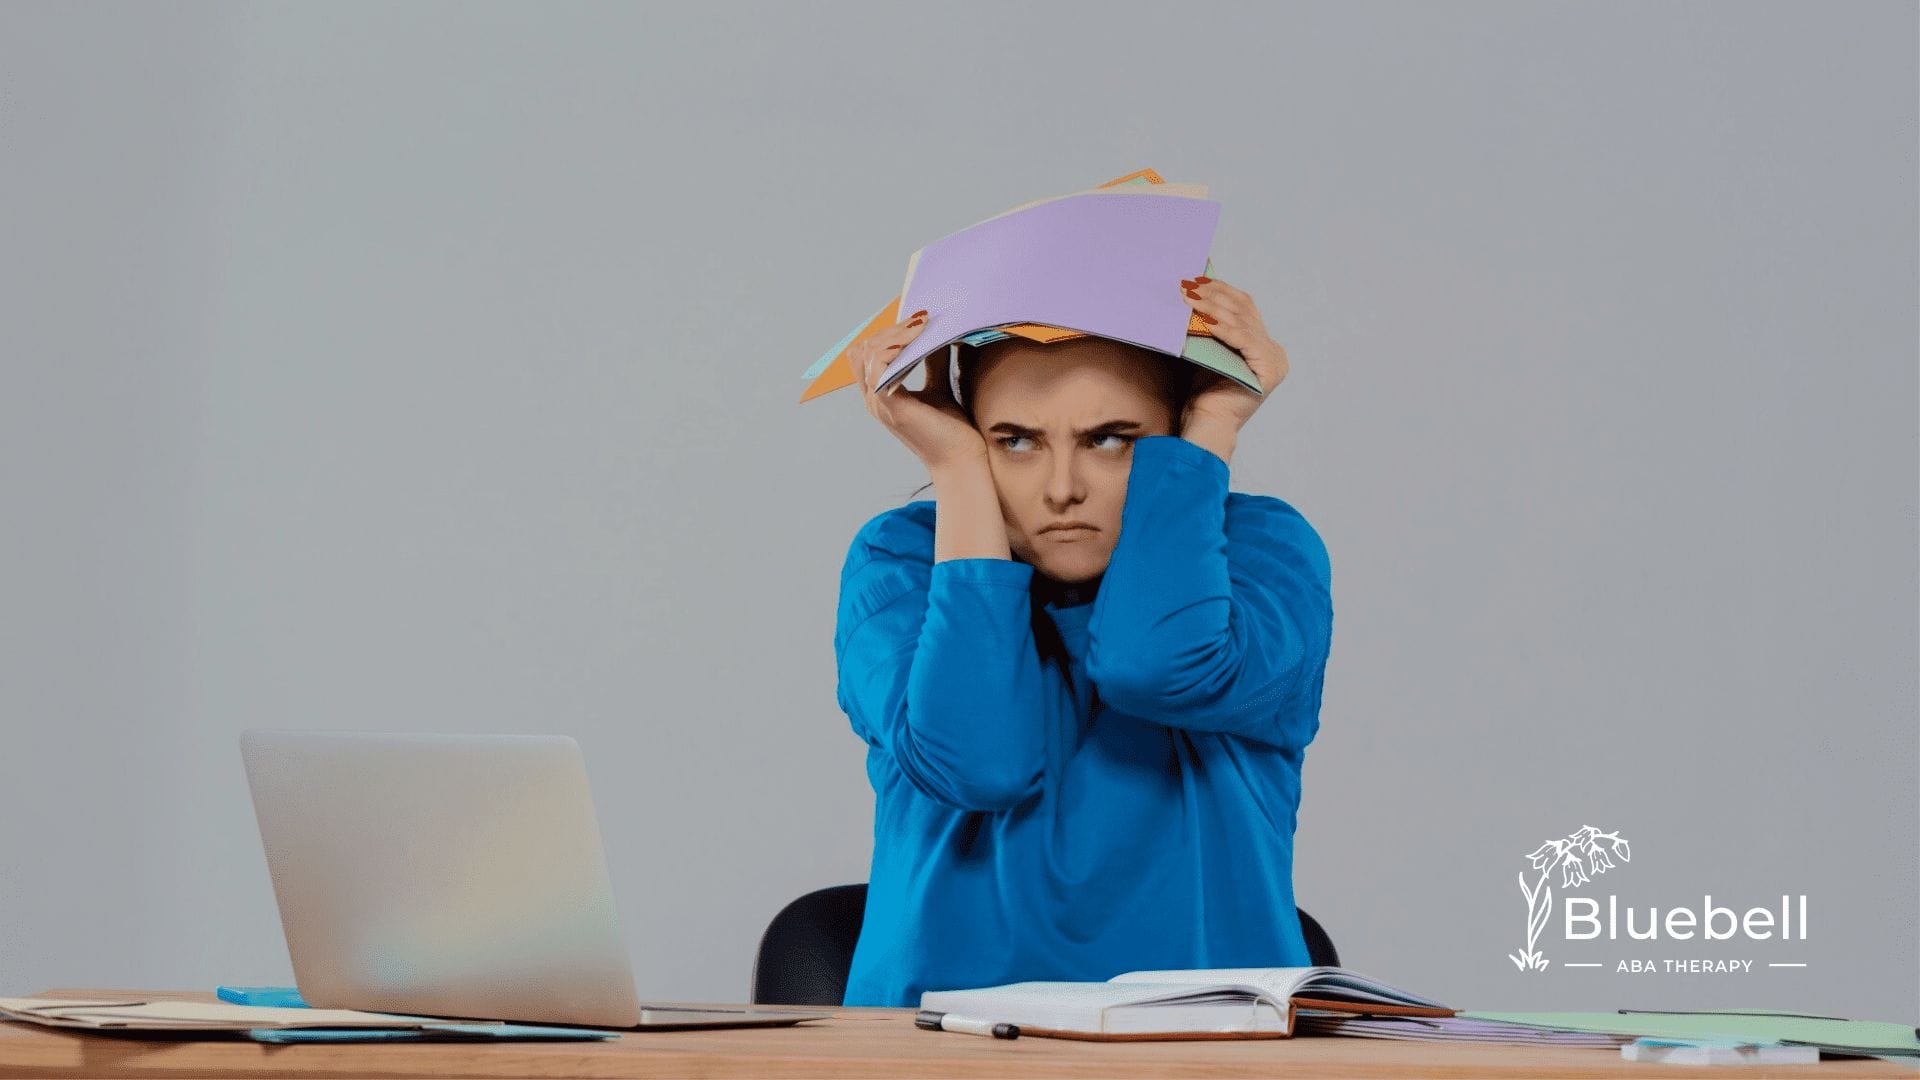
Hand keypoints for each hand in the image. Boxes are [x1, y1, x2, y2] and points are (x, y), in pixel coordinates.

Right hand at [853, 310, 988, 471]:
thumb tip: (936, 333)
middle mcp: (874, 400)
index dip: (885, 333)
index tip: (916, 319)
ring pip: (869, 353)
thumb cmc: (951, 429)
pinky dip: (896, 346)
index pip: (864, 355)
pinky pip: (879, 366)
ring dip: (895, 333)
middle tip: (921, 318)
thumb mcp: (938, 386)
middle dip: (890, 329)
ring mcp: (879, 404)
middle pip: (863, 349)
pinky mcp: (892, 407)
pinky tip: (918, 338)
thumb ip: (931, 361)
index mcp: (880, 396)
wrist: (962, 459)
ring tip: (922, 324)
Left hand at [1176, 276, 1289, 434]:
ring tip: (1187, 299)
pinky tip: (1201, 319)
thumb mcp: (1208, 348)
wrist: (1205, 423)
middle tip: (1187, 286)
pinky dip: (1221, 328)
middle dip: (1214, 296)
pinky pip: (1243, 340)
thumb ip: (1212, 324)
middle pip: (1244, 311)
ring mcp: (1275, 361)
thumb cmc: (1202, 390)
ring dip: (1212, 308)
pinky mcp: (1269, 370)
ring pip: (1241, 323)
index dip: (1221, 290)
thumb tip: (1195, 287)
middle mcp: (1275, 352)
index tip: (1197, 278)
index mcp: (1264, 346)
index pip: (1245, 306)